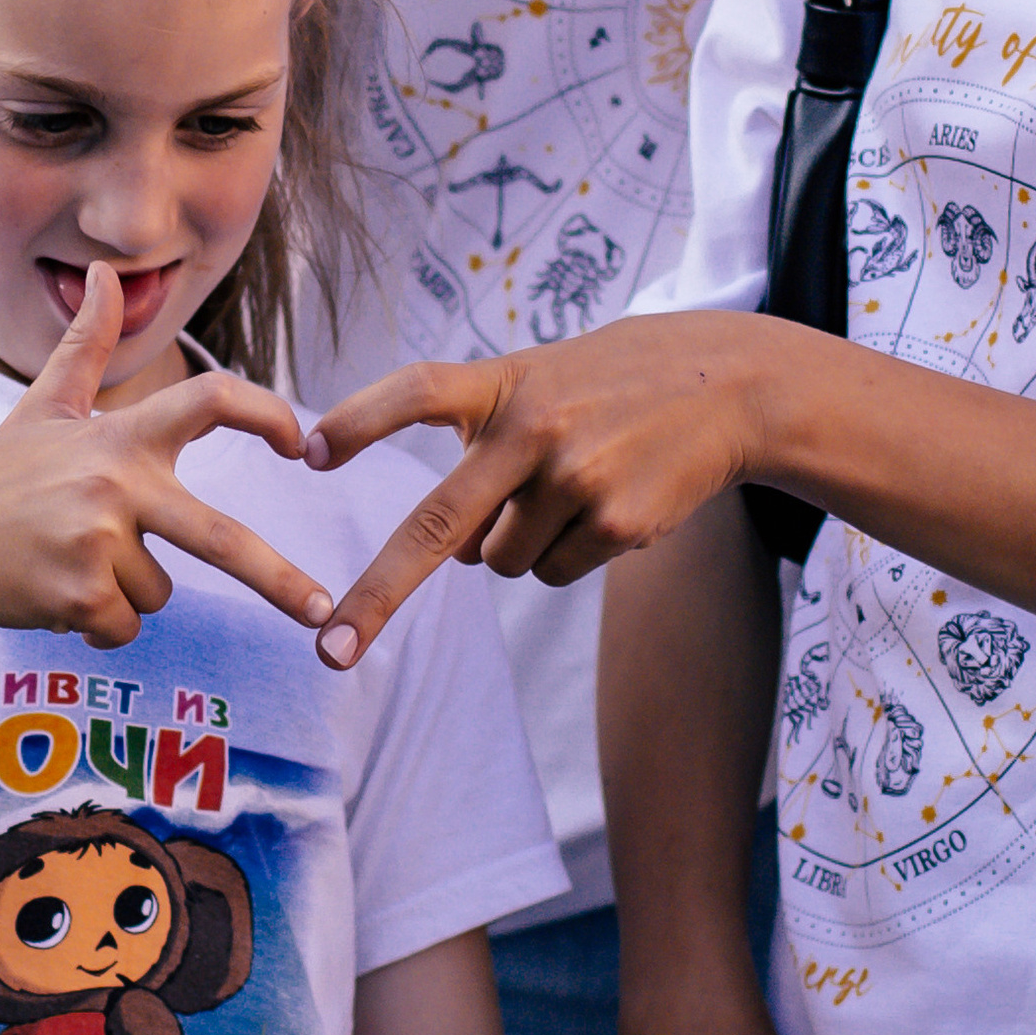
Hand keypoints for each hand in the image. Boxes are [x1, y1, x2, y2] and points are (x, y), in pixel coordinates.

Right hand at [0, 264, 331, 649]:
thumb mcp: (44, 403)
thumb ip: (89, 341)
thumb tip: (104, 271)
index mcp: (120, 435)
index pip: (210, 402)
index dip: (266, 413)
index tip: (304, 442)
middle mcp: (117, 486)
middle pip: (222, 538)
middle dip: (279, 579)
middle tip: (323, 610)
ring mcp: (98, 545)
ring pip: (160, 590)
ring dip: (126, 591)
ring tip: (69, 562)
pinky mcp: (78, 597)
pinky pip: (126, 627)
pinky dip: (100, 625)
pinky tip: (55, 596)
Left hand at [301, 314, 775, 664]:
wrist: (726, 386)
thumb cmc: (609, 388)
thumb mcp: (538, 385)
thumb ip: (483, 450)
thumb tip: (454, 558)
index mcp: (503, 382)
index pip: (418, 391)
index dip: (362, 420)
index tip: (309, 453)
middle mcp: (533, 428)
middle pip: (435, 525)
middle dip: (378, 596)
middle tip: (330, 651)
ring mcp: (576, 479)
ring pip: (499, 561)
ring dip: (519, 542)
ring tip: (573, 484)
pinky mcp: (617, 524)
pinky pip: (552, 572)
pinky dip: (567, 553)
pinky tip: (609, 502)